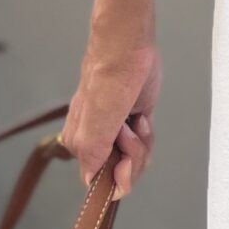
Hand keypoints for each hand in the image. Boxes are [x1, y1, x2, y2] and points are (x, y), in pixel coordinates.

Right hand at [63, 13, 160, 199]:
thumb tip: (91, 181)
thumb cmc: (109, 77)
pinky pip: (145, 143)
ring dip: (142, 142)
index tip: (123, 164)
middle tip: (128, 130)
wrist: (128, 47)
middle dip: (132, 156)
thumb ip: (92, 153)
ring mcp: (116, 131)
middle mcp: (96, 140)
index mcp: (80, 144)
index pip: (99, 181)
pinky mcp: (133, 121)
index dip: (116, 178)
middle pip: (120, 172)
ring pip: (135, 158)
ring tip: (134, 119)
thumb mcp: (98, 120)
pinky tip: (142, 116)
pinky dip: (148, 134)